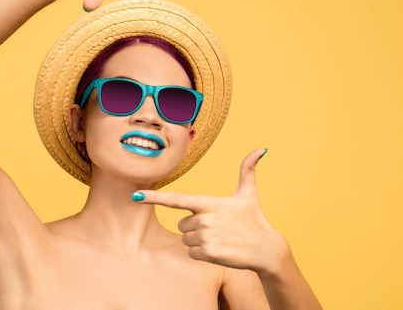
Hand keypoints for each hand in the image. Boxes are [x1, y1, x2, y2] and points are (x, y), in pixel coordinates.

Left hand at [135, 149, 287, 273]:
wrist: (267, 249)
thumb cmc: (255, 220)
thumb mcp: (248, 194)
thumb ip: (248, 170)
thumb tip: (261, 148)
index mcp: (208, 202)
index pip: (176, 199)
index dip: (154, 197)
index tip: (135, 196)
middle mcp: (204, 218)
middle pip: (182, 225)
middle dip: (195, 228)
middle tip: (217, 228)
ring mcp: (205, 236)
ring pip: (186, 240)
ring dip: (199, 242)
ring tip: (219, 239)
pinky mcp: (208, 253)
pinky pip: (191, 253)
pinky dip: (202, 254)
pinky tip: (219, 250)